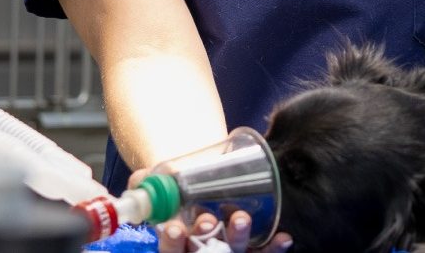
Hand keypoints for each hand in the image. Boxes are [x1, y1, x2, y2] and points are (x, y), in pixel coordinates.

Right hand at [130, 169, 293, 251]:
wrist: (203, 192)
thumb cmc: (179, 195)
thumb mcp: (159, 191)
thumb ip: (146, 185)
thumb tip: (140, 180)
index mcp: (177, 247)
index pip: (171, 252)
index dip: (173, 243)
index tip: (177, 228)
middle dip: (206, 238)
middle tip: (209, 220)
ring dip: (239, 239)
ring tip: (242, 218)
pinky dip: (274, 248)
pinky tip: (285, 237)